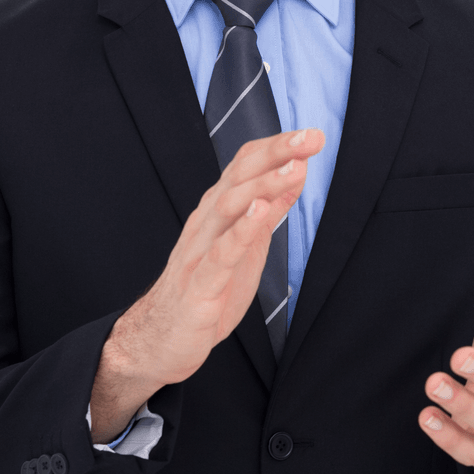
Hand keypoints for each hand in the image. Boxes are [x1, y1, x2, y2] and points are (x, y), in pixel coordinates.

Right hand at [111, 128, 324, 387]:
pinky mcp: (199, 285)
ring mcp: (199, 250)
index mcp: (217, 209)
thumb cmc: (208, 288)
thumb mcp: (248, 245)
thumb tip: (296, 174)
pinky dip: (241, 230)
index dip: (278, 147)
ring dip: (264, 184)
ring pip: (229, 206)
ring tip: (294, 168)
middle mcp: (205, 221)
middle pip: (239, 175)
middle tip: (311, 138)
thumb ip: (269, 210)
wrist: (161, 339)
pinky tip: (261, 211)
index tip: (311, 135)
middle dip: (277, 154)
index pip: (245, 163)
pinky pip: (219, 254)